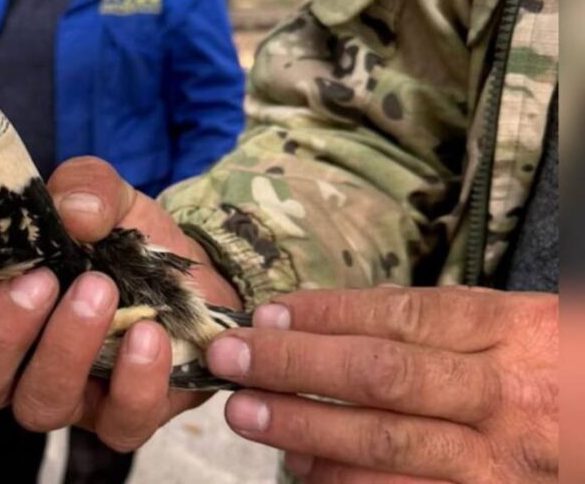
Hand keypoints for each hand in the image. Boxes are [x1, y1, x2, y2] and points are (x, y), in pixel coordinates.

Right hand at [0, 157, 240, 450]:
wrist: (190, 271)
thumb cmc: (117, 237)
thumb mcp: (100, 196)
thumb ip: (84, 188)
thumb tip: (74, 211)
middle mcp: (13, 368)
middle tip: (40, 282)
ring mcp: (66, 397)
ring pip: (38, 407)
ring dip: (64, 349)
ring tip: (100, 289)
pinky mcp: (121, 416)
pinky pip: (118, 425)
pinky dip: (133, 381)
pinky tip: (149, 333)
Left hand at [206, 287, 557, 482]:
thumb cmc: (554, 369)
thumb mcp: (515, 323)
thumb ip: (432, 318)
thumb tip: (326, 315)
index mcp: (511, 332)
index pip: (400, 317)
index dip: (324, 316)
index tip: (265, 314)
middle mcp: (503, 396)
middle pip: (380, 375)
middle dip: (294, 365)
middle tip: (229, 357)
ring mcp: (497, 463)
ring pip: (384, 442)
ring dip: (303, 426)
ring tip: (243, 411)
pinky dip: (343, 481)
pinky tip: (300, 466)